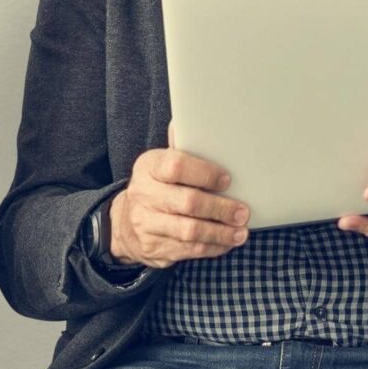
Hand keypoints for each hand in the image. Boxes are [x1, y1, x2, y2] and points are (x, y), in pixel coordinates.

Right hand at [109, 143, 250, 267]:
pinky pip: (189, 250)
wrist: (124, 224)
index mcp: (148, 167)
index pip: (177, 166)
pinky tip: (227, 243)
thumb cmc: (156, 187)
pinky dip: (212, 247)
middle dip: (220, 208)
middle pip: (188, 202)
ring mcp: (146, 224)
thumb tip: (191, 117)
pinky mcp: (154, 249)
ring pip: (189, 231)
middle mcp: (144, 195)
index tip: (227, 180)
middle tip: (243, 212)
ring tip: (241, 232)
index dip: (205, 173)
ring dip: (220, 232)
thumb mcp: (161, 164)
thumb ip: (180, 147)